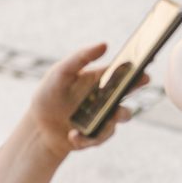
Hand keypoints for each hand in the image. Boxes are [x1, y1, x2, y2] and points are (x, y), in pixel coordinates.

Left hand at [27, 43, 145, 155]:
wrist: (38, 127)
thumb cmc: (49, 94)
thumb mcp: (60, 72)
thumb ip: (81, 57)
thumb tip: (105, 44)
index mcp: (99, 80)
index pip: (121, 73)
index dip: (135, 70)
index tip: (143, 68)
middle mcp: (106, 98)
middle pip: (127, 92)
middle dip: (136, 88)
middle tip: (141, 84)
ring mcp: (104, 117)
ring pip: (121, 116)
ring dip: (115, 116)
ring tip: (106, 117)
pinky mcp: (97, 136)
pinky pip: (101, 137)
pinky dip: (86, 137)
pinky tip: (72, 134)